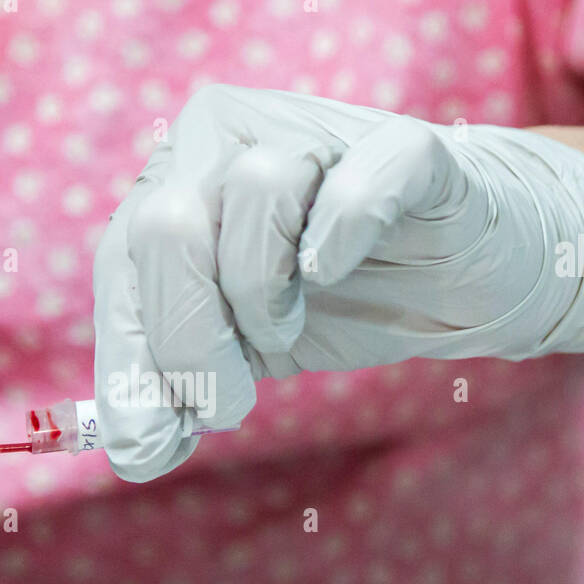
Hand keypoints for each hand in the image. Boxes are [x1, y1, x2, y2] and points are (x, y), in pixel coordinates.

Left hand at [93, 85, 583, 480]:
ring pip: (254, 193)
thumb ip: (177, 387)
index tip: (148, 448)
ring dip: (263, 293)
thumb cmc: (337, 304)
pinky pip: (357, 182)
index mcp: (174, 181)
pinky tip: (333, 273)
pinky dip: (339, 236)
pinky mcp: (404, 148)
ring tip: (288, 332)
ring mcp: (315, 129)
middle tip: (231, 405)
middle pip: (169, 226)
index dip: (131, 360)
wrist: (463, 278)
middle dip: (191, 341)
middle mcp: (227, 137)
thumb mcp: (238, 350)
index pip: (120, 265)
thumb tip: (133, 454)